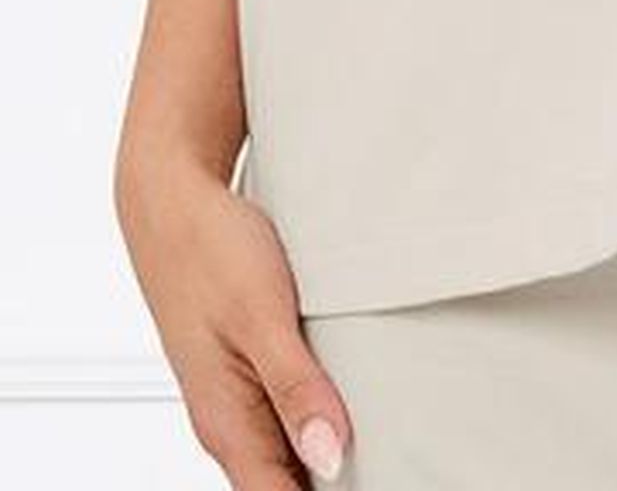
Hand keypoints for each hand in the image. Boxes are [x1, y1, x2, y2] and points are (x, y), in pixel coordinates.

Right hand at [114, 144, 353, 483]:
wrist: (172, 201)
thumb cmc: (210, 250)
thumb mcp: (262, 315)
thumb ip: (295, 389)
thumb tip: (330, 459)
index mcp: (228, 423)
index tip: (386, 481)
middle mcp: (229, 422)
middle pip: (285, 487)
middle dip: (338, 483)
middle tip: (398, 462)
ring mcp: (237, 398)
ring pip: (287, 455)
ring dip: (330, 457)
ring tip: (386, 443)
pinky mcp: (247, 371)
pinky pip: (284, 419)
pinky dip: (317, 422)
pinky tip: (355, 408)